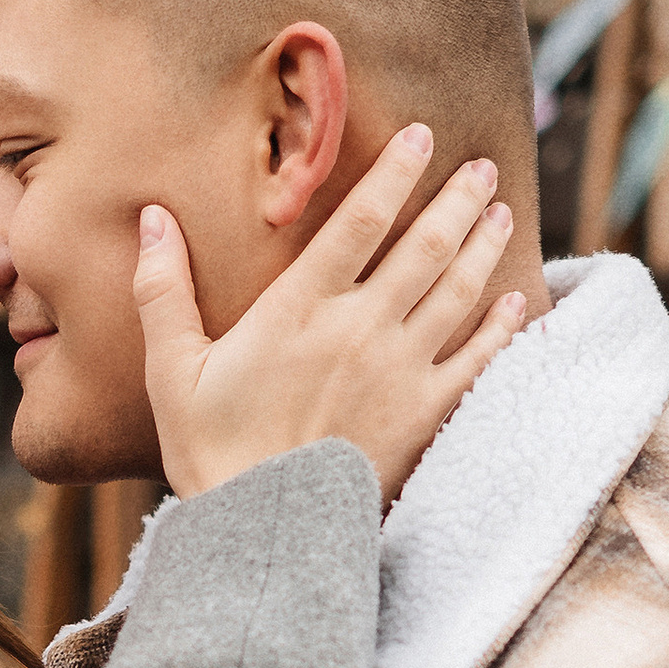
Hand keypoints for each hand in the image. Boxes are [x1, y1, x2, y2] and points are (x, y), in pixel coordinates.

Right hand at [136, 127, 525, 502]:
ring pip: (457, 290)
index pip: (360, 219)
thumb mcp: (172, 369)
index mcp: (299, 307)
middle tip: (481, 166)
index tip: (424, 137)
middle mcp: (360, 326)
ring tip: (501, 211)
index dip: (396, 172)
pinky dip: (502, 326)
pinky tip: (517, 300)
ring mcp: (398, 369)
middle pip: (425, 245)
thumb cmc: (211, 451)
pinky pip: (476, 359)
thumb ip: (163, 290)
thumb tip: (151, 218)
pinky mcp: (423, 414)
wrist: (266, 530)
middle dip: (457, 198)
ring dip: (485, 244)